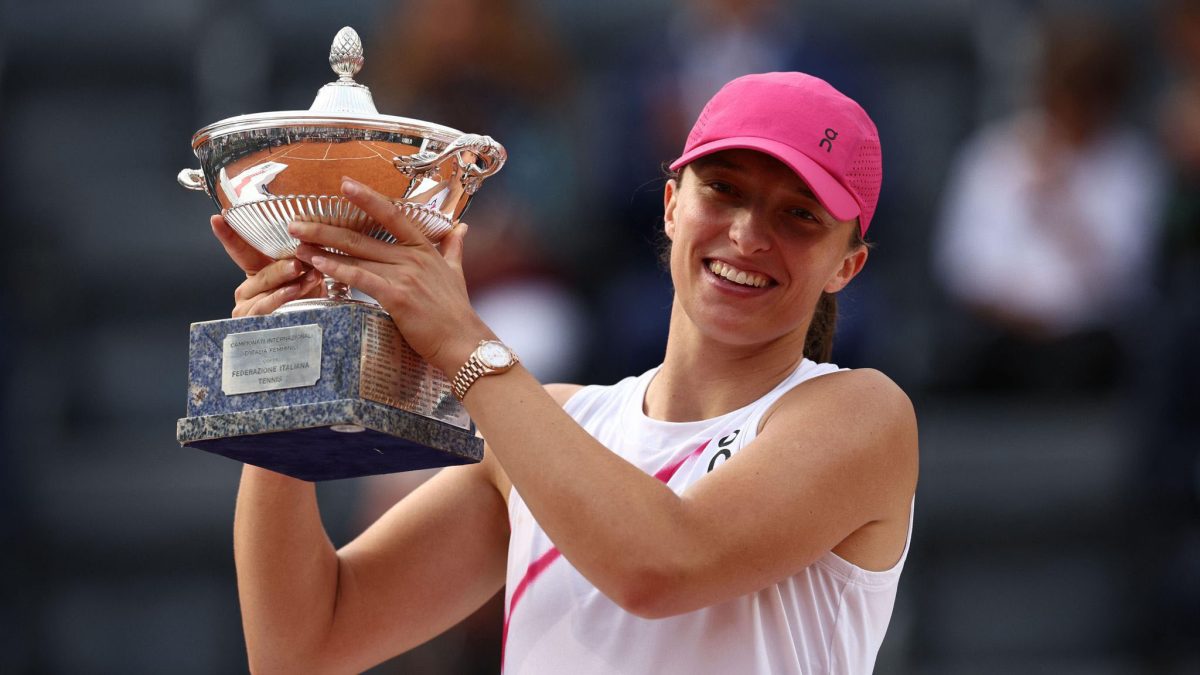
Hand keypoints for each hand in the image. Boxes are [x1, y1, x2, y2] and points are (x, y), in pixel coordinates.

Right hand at [210, 214, 323, 316]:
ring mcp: (246, 307)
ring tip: (303, 276)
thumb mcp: (305, 278)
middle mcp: (247, 289)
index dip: (229, 235)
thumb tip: (309, 241)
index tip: (218, 218)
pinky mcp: (251, 324)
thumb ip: (302, 261)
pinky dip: (281, 299)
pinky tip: (294, 292)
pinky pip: (266, 308)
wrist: (306, 331)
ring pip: (265, 291)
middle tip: (297, 262)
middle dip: (280, 267)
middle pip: (261, 274)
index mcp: (257, 272)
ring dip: (286, 283)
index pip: (240, 250)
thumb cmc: (306, 301)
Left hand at [287, 178, 490, 371]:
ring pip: (357, 256)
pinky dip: (339, 270)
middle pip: (362, 236)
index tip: (345, 185)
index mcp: (425, 249)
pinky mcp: (397, 297)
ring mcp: (404, 276)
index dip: (368, 198)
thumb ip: (453, 247)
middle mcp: (412, 257)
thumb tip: (461, 228)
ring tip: (298, 244)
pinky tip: (319, 265)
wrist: (463, 341)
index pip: (393, 214)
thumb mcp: (457, 272)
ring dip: (323, 250)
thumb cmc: (457, 312)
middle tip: (297, 221)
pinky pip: (362, 279)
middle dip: (326, 228)